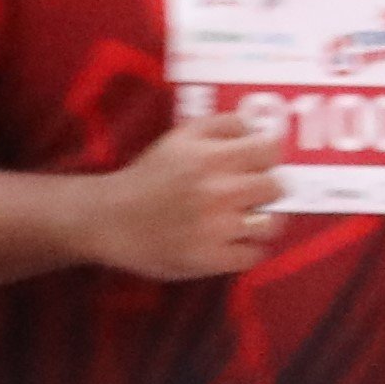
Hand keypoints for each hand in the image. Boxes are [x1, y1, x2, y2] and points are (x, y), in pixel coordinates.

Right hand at [102, 112, 285, 282]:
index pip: (271, 150)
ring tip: (242, 218)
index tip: (261, 163)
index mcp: (210, 158)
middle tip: (251, 193)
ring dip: (261, 220)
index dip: (269, 157)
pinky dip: (247, 249)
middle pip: (277, 188)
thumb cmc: (150, 175)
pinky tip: (230, 241)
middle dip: (267, 189)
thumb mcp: (181, 137)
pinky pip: (253, 255)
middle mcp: (216, 192)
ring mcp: (215, 228)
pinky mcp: (208, 259)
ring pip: (271, 224)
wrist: (107, 218)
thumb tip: (261, 126)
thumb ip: (224, 124)